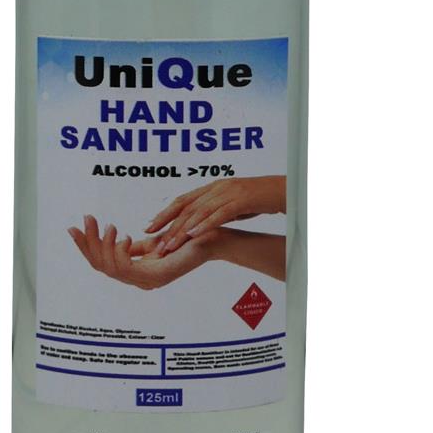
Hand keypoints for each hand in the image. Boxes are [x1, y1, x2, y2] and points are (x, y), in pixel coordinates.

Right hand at [68, 215, 213, 289]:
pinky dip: (119, 251)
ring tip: (109, 225)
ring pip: (110, 268)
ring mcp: (148, 281)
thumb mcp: (152, 242)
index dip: (86, 246)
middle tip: (87, 219)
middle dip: (89, 243)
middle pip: (101, 267)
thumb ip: (134, 247)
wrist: (210, 238)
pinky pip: (126, 268)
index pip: (102, 264)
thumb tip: (113, 238)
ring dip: (104, 245)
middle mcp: (139, 281)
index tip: (74, 227)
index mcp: (136, 273)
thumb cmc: (184, 239)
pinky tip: (123, 236)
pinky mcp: (157, 276)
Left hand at [145, 175, 285, 253]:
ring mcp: (228, 192)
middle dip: (167, 223)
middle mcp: (217, 187)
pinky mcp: (241, 200)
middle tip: (153, 239)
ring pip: (199, 211)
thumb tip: (201, 225)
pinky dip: (205, 225)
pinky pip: (219, 214)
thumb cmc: (259, 199)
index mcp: (213, 187)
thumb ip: (216, 211)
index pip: (183, 200)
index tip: (150, 227)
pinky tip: (193, 236)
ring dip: (182, 229)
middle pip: (186, 206)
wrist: (282, 190)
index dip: (165, 213)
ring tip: (169, 244)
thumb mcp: (233, 204)